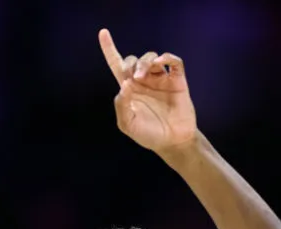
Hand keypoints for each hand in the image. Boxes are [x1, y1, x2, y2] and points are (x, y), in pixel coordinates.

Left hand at [99, 28, 196, 152]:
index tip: (103, 33)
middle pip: (134, 59)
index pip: (117, 64)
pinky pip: (174, 62)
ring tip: (143, 76)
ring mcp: (161, 80)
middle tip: (134, 79)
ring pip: (152, 57)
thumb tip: (125, 84)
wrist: (172, 143)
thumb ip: (121, 105)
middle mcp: (145, 81)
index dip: (109, 49)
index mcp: (130, 89)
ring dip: (145, 62)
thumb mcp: (128, 124)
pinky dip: (167, 58)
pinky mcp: (177, 81)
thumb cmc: (148, 135)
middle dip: (131, 63)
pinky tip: (161, 63)